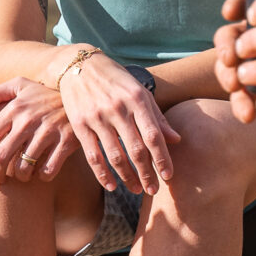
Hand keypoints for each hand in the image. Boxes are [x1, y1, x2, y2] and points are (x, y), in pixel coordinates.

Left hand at [0, 78, 80, 183]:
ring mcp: (48, 132)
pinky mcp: (67, 141)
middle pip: (2, 157)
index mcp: (13, 109)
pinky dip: (43, 176)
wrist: (82, 89)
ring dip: (21, 176)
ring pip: (24, 167)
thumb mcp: (19, 85)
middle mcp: (28, 121)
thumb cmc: (44, 92)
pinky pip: (48, 170)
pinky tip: (43, 172)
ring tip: (23, 173)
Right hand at [55, 55, 179, 193]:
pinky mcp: (79, 124)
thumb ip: (157, 117)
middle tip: (154, 190)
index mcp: (136, 99)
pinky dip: (102, 174)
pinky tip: (111, 186)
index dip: (162, 158)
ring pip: (115, 156)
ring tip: (136, 190)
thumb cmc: (116, 80)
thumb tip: (176, 140)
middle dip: (147, 174)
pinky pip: (92, 156)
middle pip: (136, 149)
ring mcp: (97, 117)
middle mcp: (117, 108)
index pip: (154, 135)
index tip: (169, 176)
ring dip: (127, 177)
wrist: (79, 65)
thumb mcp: (139, 92)